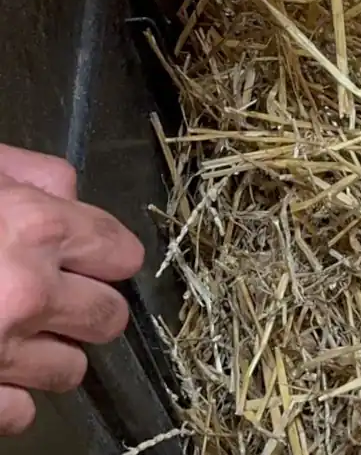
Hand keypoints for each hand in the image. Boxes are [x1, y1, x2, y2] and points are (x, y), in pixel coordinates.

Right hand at [0, 145, 144, 435]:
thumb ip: (35, 174)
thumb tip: (72, 192)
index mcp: (38, 227)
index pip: (120, 252)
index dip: (105, 255)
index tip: (89, 257)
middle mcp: (32, 292)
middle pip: (108, 317)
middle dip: (90, 308)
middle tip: (57, 298)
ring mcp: (2, 353)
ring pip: (71, 371)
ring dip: (52, 354)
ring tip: (17, 333)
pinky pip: (21, 414)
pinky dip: (11, 396)